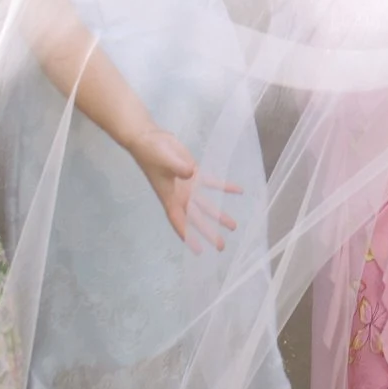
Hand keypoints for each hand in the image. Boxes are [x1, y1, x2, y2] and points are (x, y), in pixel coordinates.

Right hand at [126, 125, 240, 251]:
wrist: (149, 138)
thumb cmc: (151, 154)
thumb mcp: (164, 161)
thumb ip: (178, 167)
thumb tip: (190, 173)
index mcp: (169, 197)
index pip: (179, 221)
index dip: (187, 235)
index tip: (198, 250)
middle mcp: (180, 196)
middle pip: (195, 218)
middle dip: (207, 231)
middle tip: (221, 246)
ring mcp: (188, 186)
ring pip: (205, 204)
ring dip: (218, 214)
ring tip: (232, 226)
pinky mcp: (194, 173)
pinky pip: (211, 183)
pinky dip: (224, 187)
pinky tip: (237, 190)